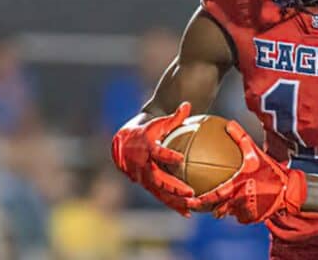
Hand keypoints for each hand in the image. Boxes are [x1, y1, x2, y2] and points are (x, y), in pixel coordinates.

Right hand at [111, 102, 194, 216]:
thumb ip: (175, 117)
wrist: (124, 142)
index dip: (166, 155)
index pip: (156, 152)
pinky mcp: (146, 185)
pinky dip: (173, 205)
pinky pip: (160, 196)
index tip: (179, 158)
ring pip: (159, 192)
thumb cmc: (147, 129)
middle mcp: (142, 165)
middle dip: (174, 187)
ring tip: (192, 206)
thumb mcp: (159, 121)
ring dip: (175, 201)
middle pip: (158, 178)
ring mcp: (142, 177)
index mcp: (146, 147)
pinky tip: (188, 213)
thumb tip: (188, 104)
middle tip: (191, 192)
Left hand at [187, 121, 306, 223]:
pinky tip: (237, 205)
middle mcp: (238, 201)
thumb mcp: (255, 152)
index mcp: (237, 186)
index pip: (213, 197)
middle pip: (216, 210)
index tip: (188, 200)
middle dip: (204, 209)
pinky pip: (240, 216)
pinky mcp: (252, 218)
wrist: (289, 190)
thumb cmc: (271, 170)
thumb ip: (240, 137)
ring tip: (215, 205)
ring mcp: (245, 211)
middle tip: (193, 206)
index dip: (199, 201)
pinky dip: (237, 211)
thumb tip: (228, 123)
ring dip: (222, 209)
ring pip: (228, 213)